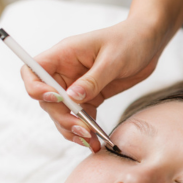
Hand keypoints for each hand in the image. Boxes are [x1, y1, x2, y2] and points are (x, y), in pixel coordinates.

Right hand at [21, 19, 163, 151]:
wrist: (149, 43)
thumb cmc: (130, 41)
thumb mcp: (113, 60)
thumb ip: (93, 80)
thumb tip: (72, 98)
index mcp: (64, 55)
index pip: (34, 72)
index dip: (37, 88)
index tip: (56, 99)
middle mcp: (66, 72)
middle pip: (49, 100)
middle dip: (63, 117)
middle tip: (83, 130)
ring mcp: (78, 86)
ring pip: (64, 113)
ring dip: (73, 129)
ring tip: (90, 141)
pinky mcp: (92, 96)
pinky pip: (82, 116)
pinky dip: (86, 129)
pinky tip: (95, 140)